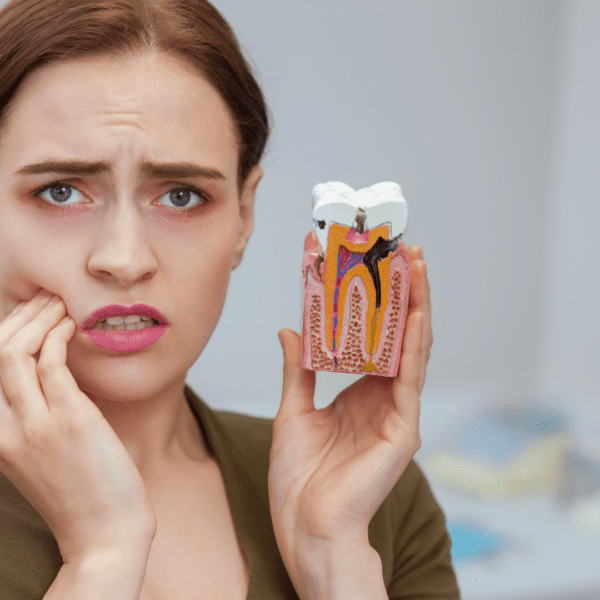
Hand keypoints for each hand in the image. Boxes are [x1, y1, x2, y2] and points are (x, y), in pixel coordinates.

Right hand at [0, 291, 155, 563]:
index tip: (22, 315)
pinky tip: (74, 327)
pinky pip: (54, 363)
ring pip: (17, 353)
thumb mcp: (41, 457)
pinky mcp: (71, 420)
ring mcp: (35, 425)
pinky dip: (60, 336)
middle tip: (44, 300)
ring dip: (39, 319)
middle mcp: (5, 429)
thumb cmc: (81, 493)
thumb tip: (49, 374)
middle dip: (18, 318)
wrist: (104, 533)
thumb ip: (35, 420)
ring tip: (60, 305)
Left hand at [269, 245, 431, 560]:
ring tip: (415, 265)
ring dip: (416, 305)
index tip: (363, 264)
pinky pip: (411, 377)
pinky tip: (416, 312)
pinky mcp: (403, 428)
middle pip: (398, 334)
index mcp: (361, 392)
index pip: (372, 336)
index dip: (370, 300)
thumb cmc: (300, 477)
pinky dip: (415, 343)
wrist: (306, 525)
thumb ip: (297, 370)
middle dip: (402, 292)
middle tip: (402, 251)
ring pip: (412, 348)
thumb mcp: (293, 411)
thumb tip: (290, 330)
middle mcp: (384, 396)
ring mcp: (397, 411)